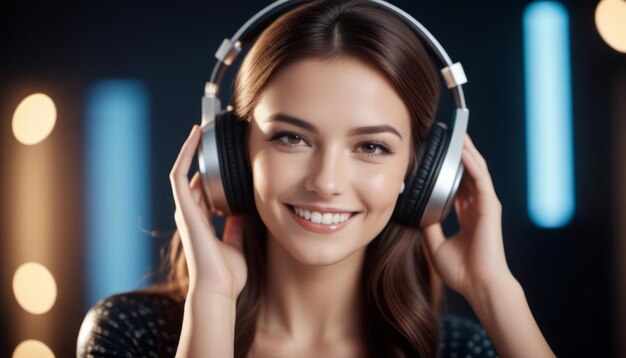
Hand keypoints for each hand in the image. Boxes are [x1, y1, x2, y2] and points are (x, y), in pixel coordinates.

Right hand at [169, 125, 246, 299]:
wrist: (219, 289)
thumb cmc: (228, 273)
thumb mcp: (237, 242)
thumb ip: (237, 226)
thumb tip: (245, 211)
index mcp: (201, 221)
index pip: (204, 188)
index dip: (212, 169)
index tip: (225, 153)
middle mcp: (190, 213)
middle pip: (194, 175)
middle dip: (204, 154)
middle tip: (217, 131)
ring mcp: (185, 210)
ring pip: (185, 170)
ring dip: (194, 147)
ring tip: (205, 126)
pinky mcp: (184, 208)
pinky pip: (180, 174)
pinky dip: (187, 154)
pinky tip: (196, 136)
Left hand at [422, 134, 513, 300]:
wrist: (479, 285)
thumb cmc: (461, 271)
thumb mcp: (435, 244)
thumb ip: (429, 226)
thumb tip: (418, 211)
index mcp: (468, 217)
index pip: (459, 187)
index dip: (450, 171)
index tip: (438, 158)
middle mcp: (478, 209)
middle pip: (468, 174)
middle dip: (460, 155)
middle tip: (448, 136)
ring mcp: (486, 206)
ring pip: (476, 171)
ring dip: (467, 152)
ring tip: (457, 134)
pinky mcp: (490, 206)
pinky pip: (480, 178)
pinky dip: (471, 162)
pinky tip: (462, 150)